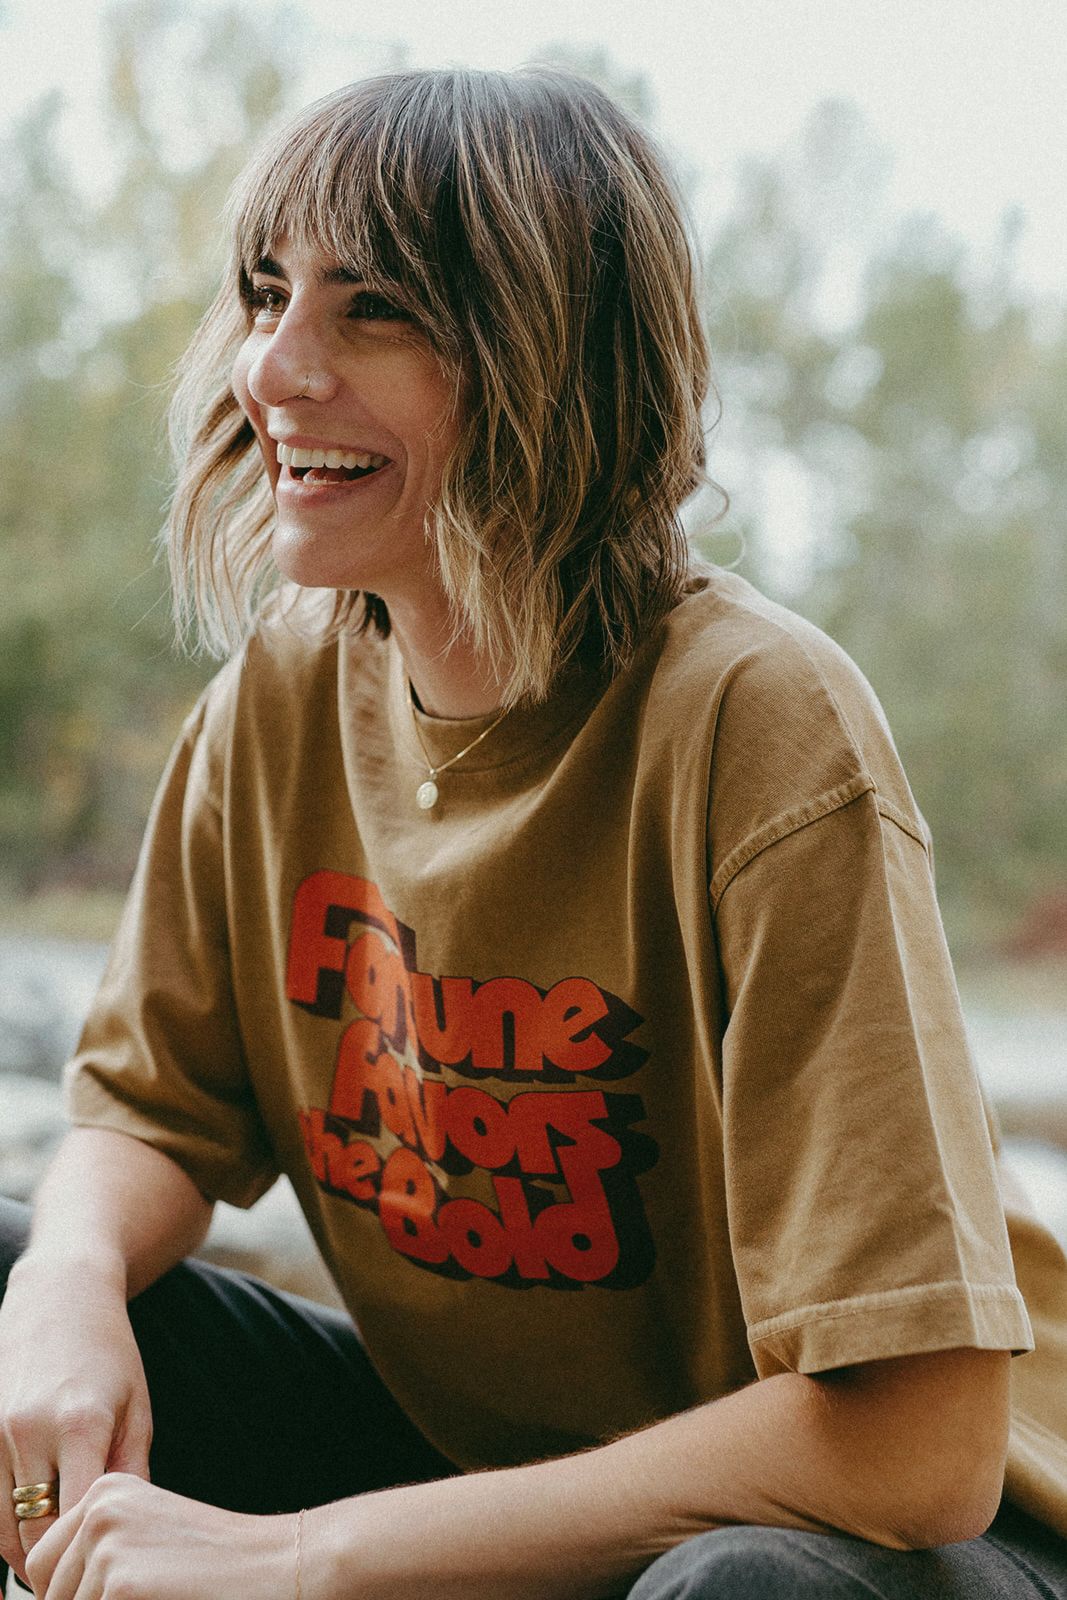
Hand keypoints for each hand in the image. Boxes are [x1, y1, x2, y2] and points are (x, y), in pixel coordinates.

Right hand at [0, 1254, 152, 1587]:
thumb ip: (131, 1473)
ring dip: (24, 1553)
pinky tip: (31, 1529)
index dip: (86, 1558)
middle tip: (80, 1580)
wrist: (60, 1295)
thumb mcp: (138, 1407)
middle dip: (54, 1564)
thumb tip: (125, 1535)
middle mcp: (29, 1431)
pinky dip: (3, 1526)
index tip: (104, 1575)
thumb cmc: (110, 1353)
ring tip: (56, 1564)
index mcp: (80, 1425)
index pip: (74, 1522)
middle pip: (31, 1534)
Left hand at [25, 1474, 295, 1599]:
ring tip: (162, 1598)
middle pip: (50, 1595)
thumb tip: (53, 1596)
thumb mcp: (148, 1542)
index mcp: (106, 1492)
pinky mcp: (122, 1584)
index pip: (42, 1566)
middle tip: (146, 1597)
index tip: (110, 1595)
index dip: (68, 1595)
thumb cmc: (220, 1563)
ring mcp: (108, 1544)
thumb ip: (100, 1558)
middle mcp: (99, 1509)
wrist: (278, 1564)